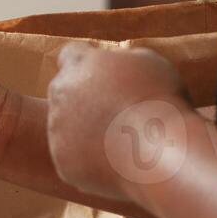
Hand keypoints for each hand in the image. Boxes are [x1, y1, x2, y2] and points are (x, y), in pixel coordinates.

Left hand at [45, 43, 192, 197]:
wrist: (158, 150)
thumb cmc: (159, 101)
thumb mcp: (148, 61)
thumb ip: (124, 58)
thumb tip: (119, 61)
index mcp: (79, 63)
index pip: (71, 55)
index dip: (88, 65)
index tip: (104, 77)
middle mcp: (60, 92)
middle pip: (64, 91)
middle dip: (83, 99)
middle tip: (114, 113)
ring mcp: (57, 129)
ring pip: (65, 128)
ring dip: (84, 131)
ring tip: (120, 140)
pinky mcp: (63, 161)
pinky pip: (72, 159)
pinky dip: (89, 160)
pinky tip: (115, 162)